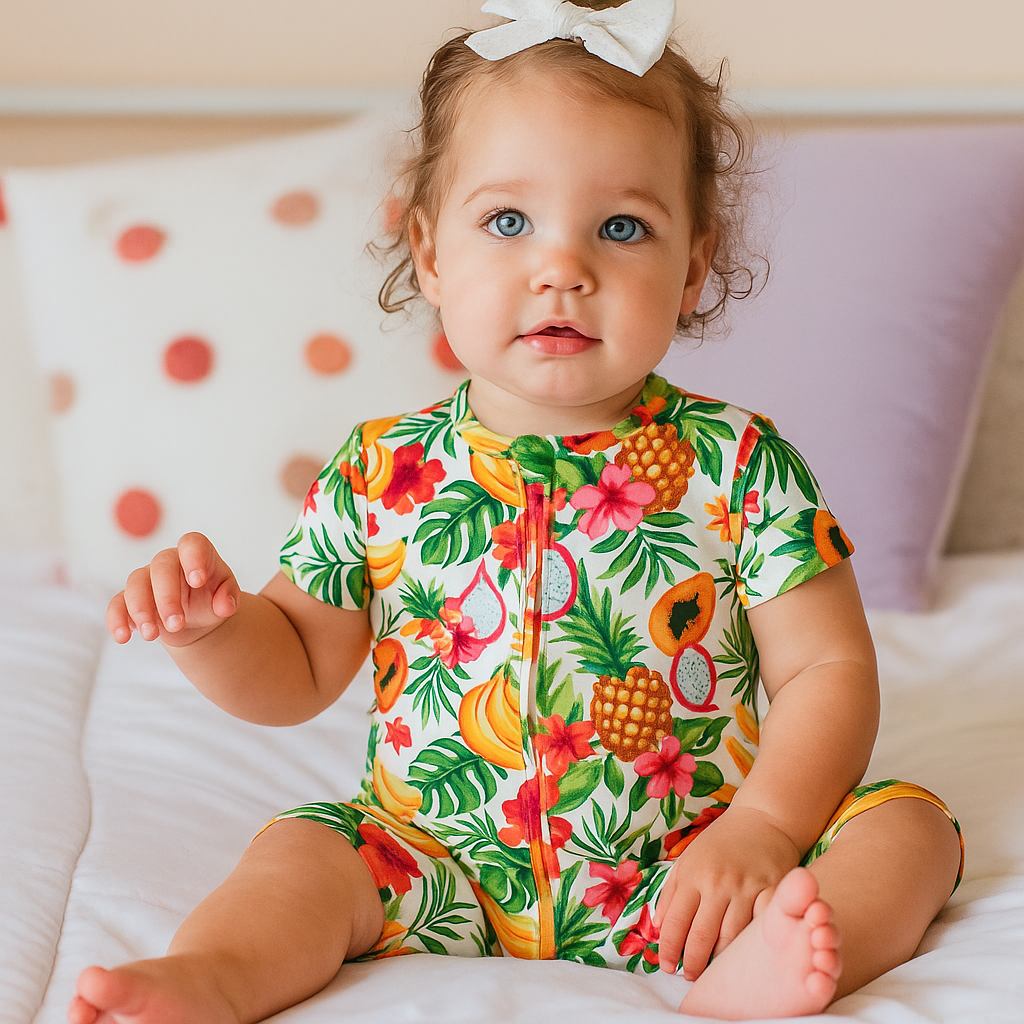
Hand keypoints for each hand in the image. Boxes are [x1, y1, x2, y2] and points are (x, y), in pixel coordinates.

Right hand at [107, 532, 240, 647]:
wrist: (197, 619)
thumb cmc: (212, 598)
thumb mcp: (227, 597)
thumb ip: (229, 598)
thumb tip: (224, 606)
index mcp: (195, 555)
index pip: (191, 543)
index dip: (193, 557)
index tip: (198, 581)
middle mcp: (168, 562)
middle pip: (161, 567)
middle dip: (166, 596)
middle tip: (176, 624)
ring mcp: (146, 579)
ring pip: (135, 583)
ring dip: (141, 610)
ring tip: (152, 636)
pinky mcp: (129, 599)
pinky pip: (117, 603)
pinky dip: (117, 619)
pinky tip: (123, 637)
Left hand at [653, 804, 801, 979]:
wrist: (763, 819)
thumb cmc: (721, 843)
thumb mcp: (688, 859)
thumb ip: (670, 892)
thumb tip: (659, 927)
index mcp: (693, 875)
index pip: (676, 922)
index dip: (669, 949)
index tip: (666, 966)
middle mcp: (718, 883)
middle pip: (702, 936)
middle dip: (692, 963)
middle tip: (689, 977)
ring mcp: (747, 888)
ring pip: (732, 938)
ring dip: (721, 961)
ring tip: (713, 972)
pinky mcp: (773, 891)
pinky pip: (761, 927)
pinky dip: (752, 945)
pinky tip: (746, 957)